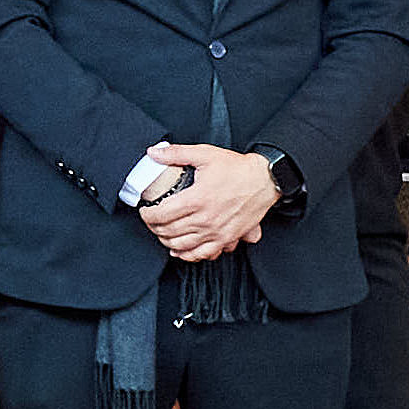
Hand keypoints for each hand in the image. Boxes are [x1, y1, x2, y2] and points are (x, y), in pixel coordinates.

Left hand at [137, 144, 276, 259]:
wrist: (264, 180)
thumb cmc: (236, 168)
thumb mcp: (204, 154)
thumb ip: (176, 153)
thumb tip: (153, 153)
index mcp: (197, 199)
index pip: (161, 214)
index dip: (147, 215)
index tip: (144, 211)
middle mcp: (205, 219)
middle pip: (169, 231)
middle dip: (154, 228)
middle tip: (150, 221)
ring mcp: (217, 232)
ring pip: (182, 245)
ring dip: (167, 242)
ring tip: (161, 233)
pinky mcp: (227, 239)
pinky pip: (203, 254)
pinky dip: (188, 255)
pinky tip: (180, 250)